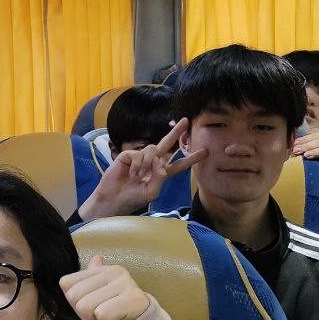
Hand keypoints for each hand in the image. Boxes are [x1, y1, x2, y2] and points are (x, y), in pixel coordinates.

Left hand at [60, 255, 149, 319]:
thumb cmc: (116, 314)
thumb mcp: (96, 298)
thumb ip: (86, 282)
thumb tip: (95, 258)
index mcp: (102, 269)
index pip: (65, 283)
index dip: (74, 302)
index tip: (92, 307)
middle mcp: (113, 271)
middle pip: (73, 296)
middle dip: (84, 315)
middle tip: (102, 317)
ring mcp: (124, 283)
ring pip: (86, 307)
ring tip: (111, 319)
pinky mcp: (132, 297)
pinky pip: (102, 315)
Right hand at [79, 118, 204, 218]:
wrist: (114, 198)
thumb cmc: (133, 198)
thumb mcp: (152, 192)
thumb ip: (160, 177)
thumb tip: (160, 160)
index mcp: (161, 174)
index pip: (179, 164)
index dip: (192, 159)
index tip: (205, 152)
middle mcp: (152, 163)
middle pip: (167, 145)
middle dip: (176, 133)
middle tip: (186, 121)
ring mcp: (140, 158)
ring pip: (152, 150)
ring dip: (148, 164)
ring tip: (139, 177)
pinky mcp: (129, 155)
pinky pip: (138, 154)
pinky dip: (137, 165)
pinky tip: (131, 174)